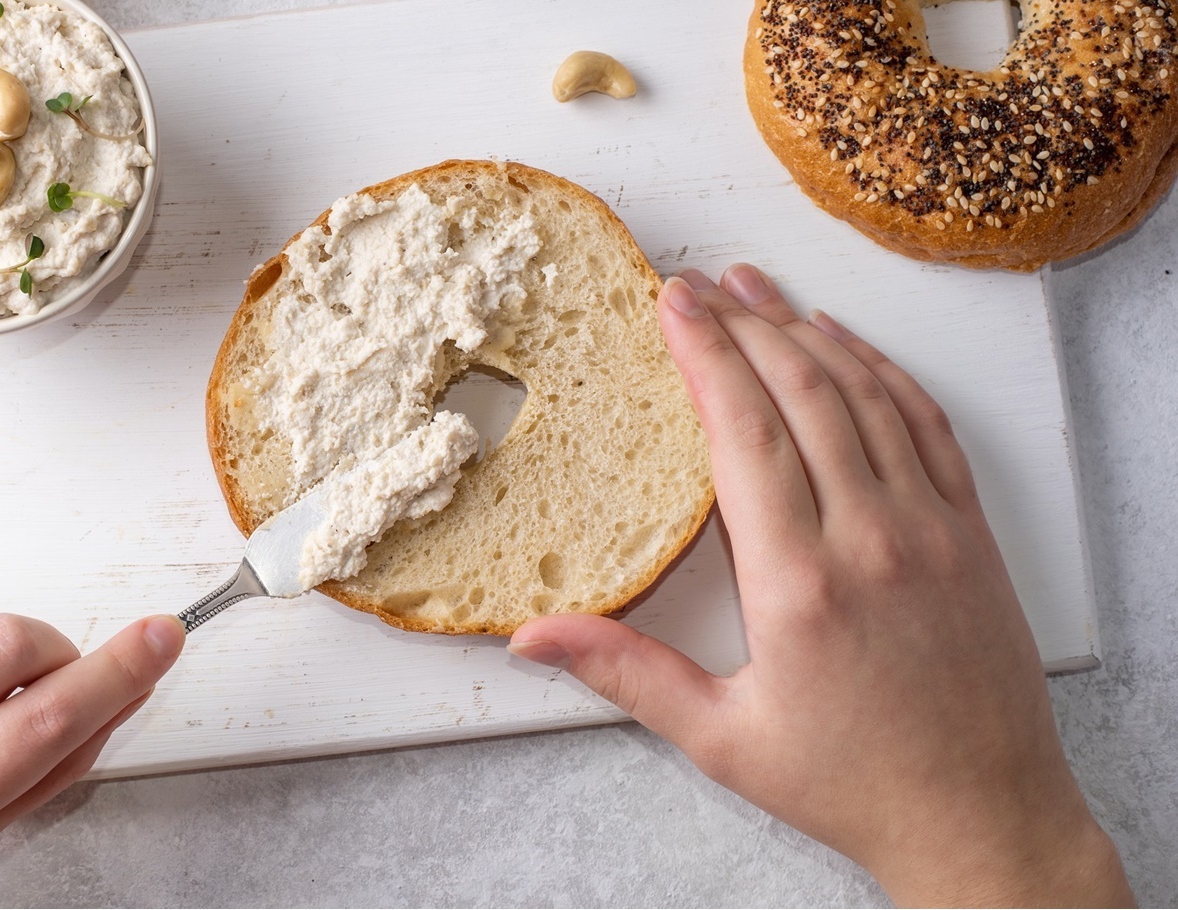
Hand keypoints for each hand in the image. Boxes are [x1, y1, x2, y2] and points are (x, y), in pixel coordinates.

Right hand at [508, 266, 1132, 905]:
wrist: (981, 815)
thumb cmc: (851, 782)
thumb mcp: (721, 737)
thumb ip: (624, 673)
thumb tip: (530, 639)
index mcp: (799, 583)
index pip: (745, 432)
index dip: (706, 355)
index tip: (673, 304)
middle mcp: (871, 538)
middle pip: (804, 393)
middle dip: (744, 323)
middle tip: (699, 282)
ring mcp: (931, 528)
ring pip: (867, 395)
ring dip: (808, 330)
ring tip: (759, 287)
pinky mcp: (970, 534)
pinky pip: (927, 425)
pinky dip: (884, 371)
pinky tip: (847, 343)